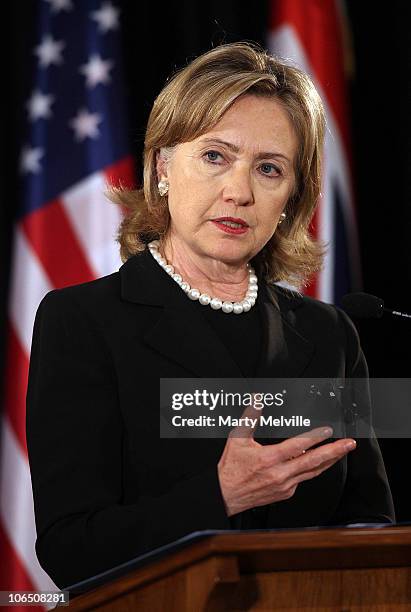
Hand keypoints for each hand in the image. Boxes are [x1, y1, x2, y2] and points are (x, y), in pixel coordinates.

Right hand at [217, 405, 355, 516]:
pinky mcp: (285, 493)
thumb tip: (256, 401)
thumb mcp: (237, 439)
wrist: (225, 496)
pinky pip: (303, 480)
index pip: (298, 446)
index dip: (315, 438)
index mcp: (270, 459)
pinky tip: (318, 464)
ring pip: (312, 472)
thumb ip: (250, 418)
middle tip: (349, 444)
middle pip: (313, 461)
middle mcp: (280, 474)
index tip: (328, 431)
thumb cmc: (230, 469)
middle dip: (334, 451)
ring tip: (341, 453)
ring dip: (329, 461)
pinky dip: (313, 470)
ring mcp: (284, 486)